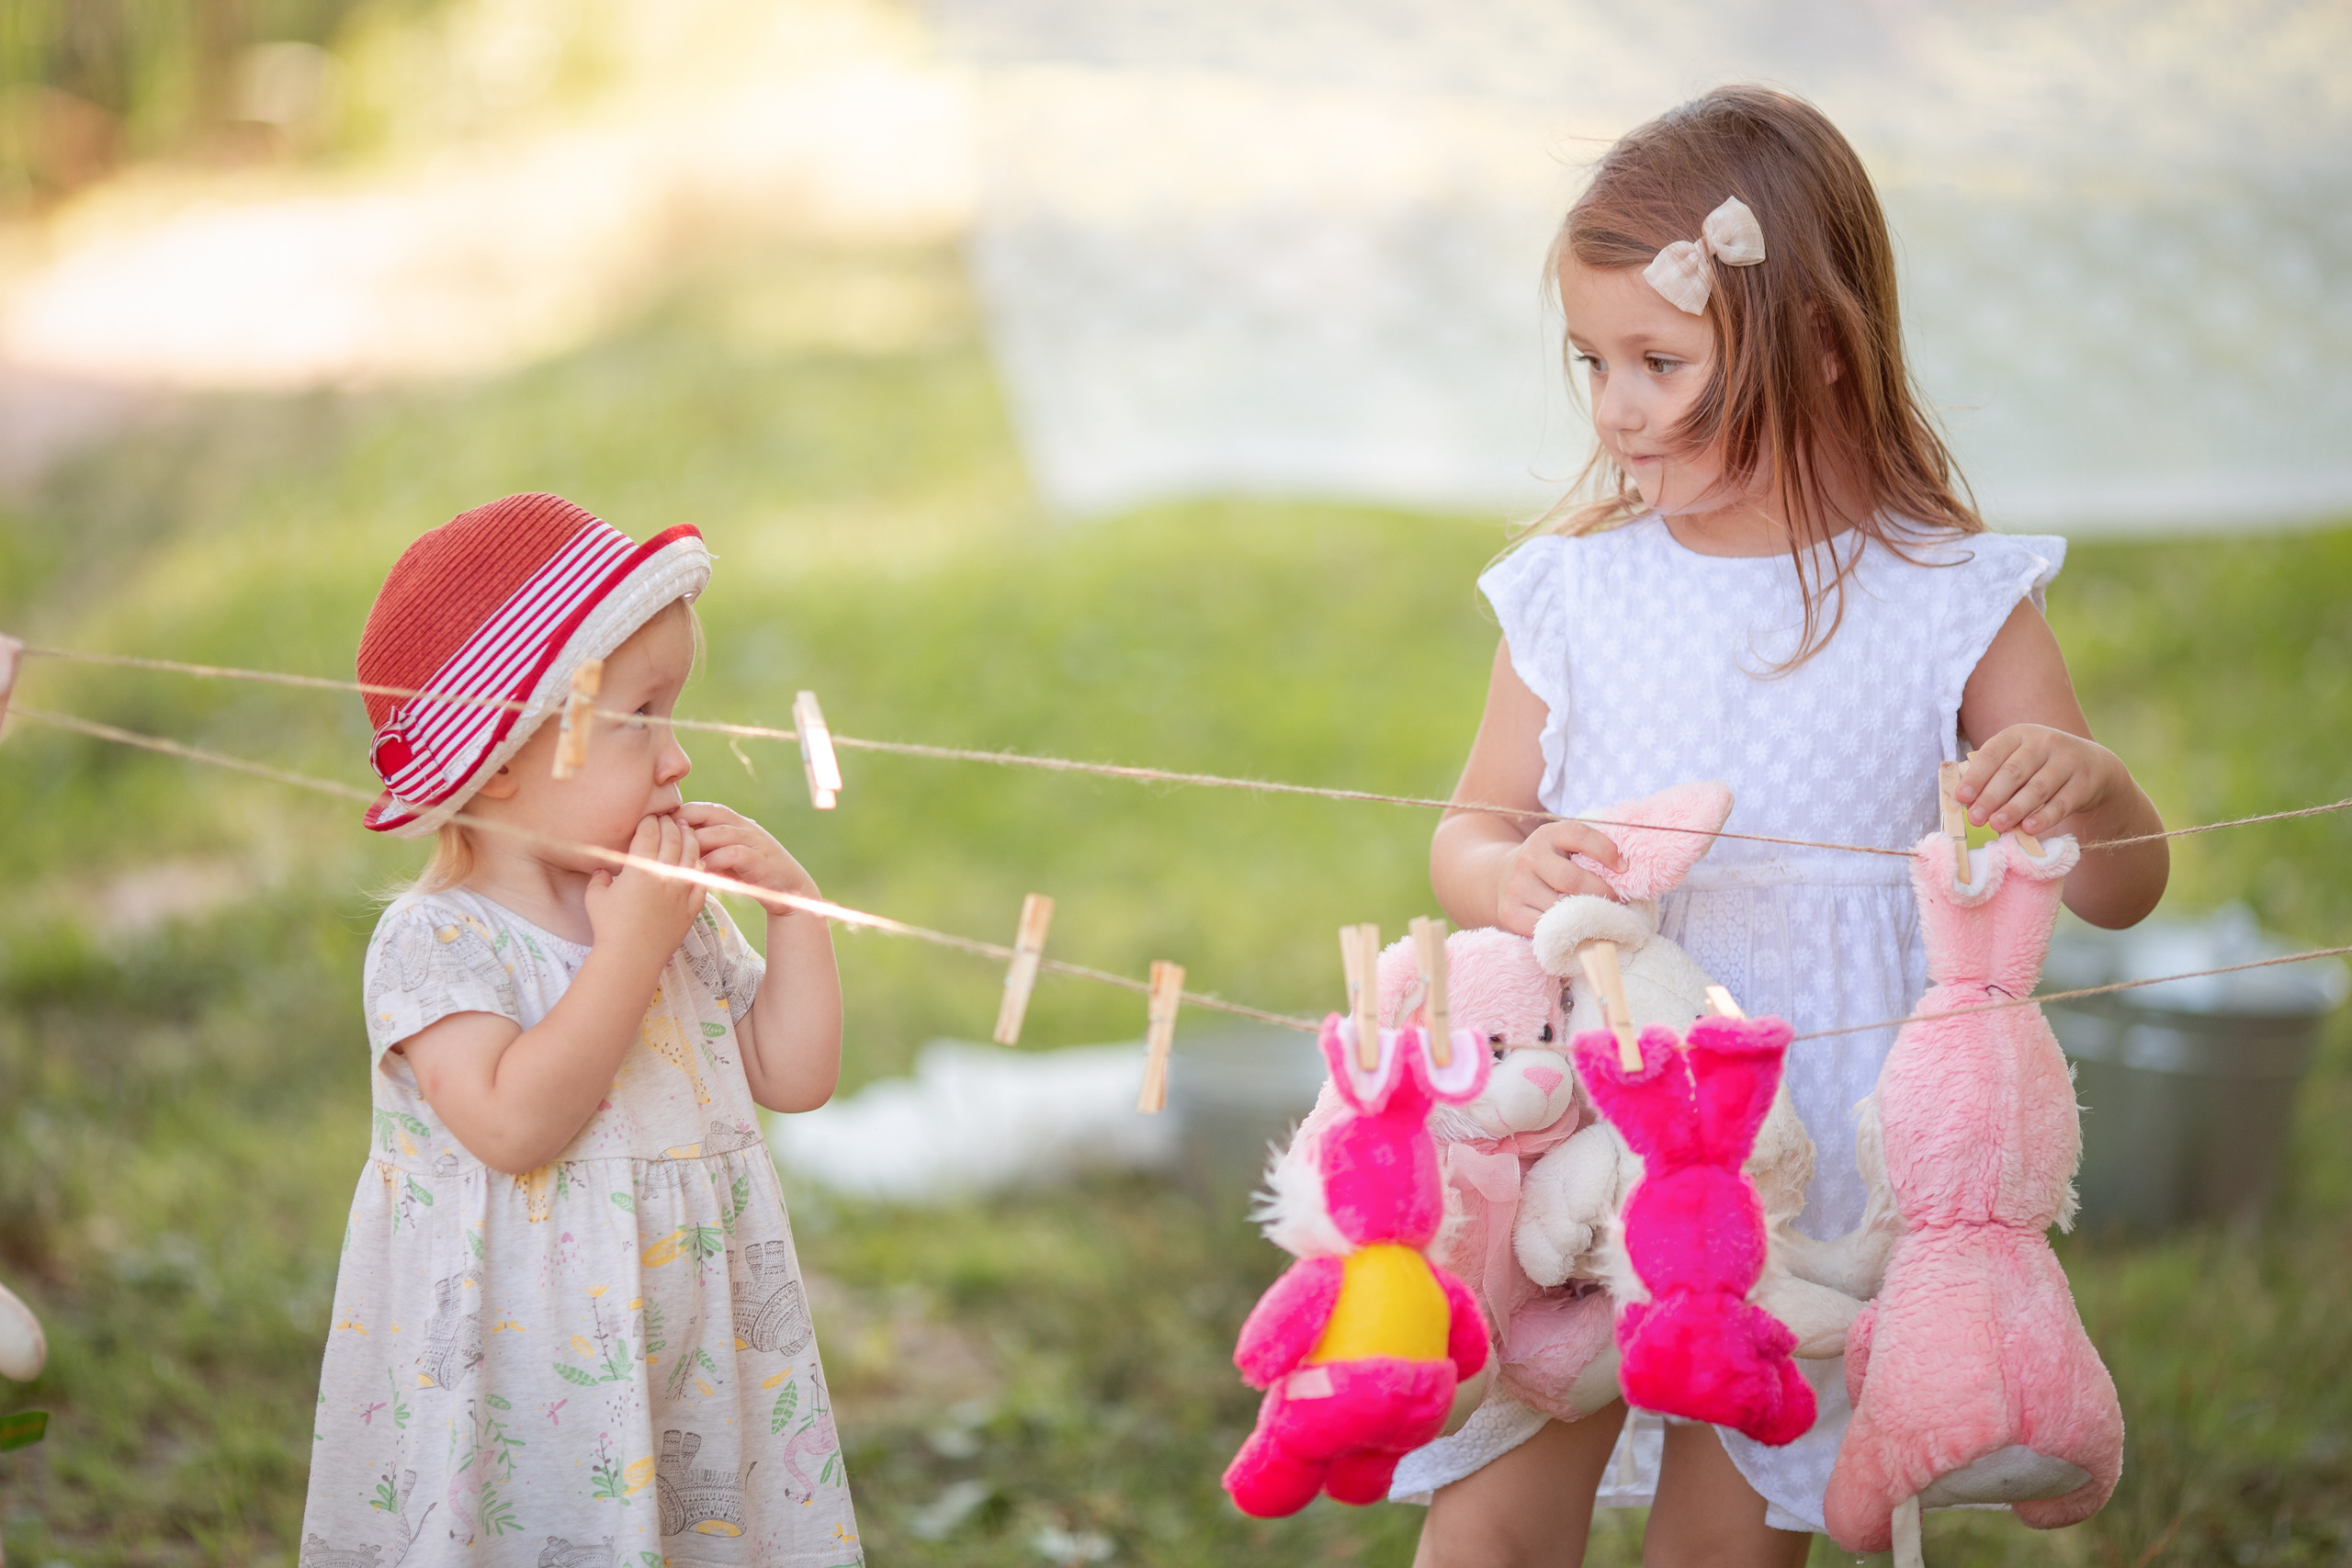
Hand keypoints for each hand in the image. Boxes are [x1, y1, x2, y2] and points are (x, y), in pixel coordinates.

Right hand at [585, 813, 706, 955]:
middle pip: (673, 838)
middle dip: (671, 824)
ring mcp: (682, 890)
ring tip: (687, 830)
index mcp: (640, 867)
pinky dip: (700, 866)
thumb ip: (599, 878)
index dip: (650, 821)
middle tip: (669, 817)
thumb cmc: (609, 926)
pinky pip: (701, 879)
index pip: (649, 833)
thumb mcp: (595, 897)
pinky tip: (698, 860)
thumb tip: (602, 870)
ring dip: (690, 838)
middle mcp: (664, 874)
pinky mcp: (692, 906)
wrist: (632, 956)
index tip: (650, 816)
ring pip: (691, 855)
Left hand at [676, 801, 817, 915]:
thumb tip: (666, 844)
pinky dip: (717, 860)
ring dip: (697, 843)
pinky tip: (702, 872)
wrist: (787, 888)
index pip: (700, 808)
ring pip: (720, 832)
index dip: (677, 815)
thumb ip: (703, 847)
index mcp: (732, 822)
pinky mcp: (761, 860)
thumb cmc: (748, 872)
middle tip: (662, 839)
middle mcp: (743, 826)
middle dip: (684, 822)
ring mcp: (754, 841)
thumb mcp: (722, 856)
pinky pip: (735, 853)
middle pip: (710, 813)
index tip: (656, 830)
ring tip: (677, 857)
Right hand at [1494, 820, 1624, 936]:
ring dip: (1587, 917)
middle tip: (1618, 902)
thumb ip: (1589, 851)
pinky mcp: (1510, 913)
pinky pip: (1547, 928)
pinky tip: (1577, 930)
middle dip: (1602, 893)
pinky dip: (1567, 932)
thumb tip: (1626, 872)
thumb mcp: (1563, 847)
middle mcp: (1529, 858)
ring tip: (1602, 919)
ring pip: (1561, 908)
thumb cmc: (1549, 865)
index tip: (1624, 868)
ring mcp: (1517, 887)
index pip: (1579, 835)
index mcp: (1546, 835)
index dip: (1605, 850)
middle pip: (1572, 880)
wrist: (1501, 878)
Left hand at [1957, 724, 2122, 836]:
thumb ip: (1994, 775)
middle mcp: (2044, 743)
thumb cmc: (2040, 766)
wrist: (2093, 765)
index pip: (1993, 754)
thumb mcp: (2018, 760)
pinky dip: (2044, 817)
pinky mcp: (2084, 783)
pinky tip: (2028, 829)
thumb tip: (1966, 802)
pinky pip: (2061, 803)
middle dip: (1991, 796)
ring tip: (1996, 825)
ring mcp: (2067, 761)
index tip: (1961, 797)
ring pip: (2037, 788)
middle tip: (1975, 818)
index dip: (1976, 776)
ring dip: (2014, 808)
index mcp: (2019, 735)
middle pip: (2013, 772)